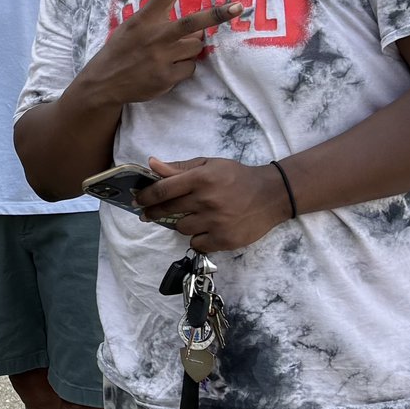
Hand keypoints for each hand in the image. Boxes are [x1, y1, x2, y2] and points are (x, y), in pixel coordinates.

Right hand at [76, 0, 245, 107]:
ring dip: (191, 48)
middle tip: (238, 7)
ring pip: (195, 46)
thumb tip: (197, 26)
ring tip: (171, 53)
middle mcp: (154, 36)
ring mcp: (161, 58)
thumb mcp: (131, 28)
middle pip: (193, 22)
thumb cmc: (121, 51)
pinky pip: (190, 67)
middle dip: (218, 15)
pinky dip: (184, 67)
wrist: (104, 83)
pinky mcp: (166, 77)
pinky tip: (167, 69)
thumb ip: (159, 22)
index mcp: (143, 20)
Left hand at [139, 157, 293, 252]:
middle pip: (168, 211)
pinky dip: (198, 238)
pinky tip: (206, 229)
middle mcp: (207, 200)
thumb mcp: (210, 165)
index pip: (163, 190)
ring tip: (193, 216)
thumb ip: (180, 167)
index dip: (146, 196)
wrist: (271, 195)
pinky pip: (196, 244)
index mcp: (202, 178)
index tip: (138, 200)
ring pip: (181, 228)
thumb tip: (151, 164)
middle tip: (148, 213)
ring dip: (182, 223)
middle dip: (154, 212)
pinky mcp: (224, 239)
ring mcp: (216, 222)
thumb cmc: (237, 177)